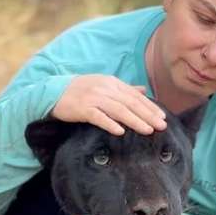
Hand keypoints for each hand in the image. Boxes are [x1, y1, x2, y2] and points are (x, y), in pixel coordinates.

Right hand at [51, 74, 166, 134]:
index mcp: (111, 82)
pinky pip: (98, 117)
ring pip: (118, 110)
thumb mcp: (103, 85)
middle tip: (162, 126)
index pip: (135, 95)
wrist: (53, 92)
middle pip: (130, 103)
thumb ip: (123, 89)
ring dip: (135, 121)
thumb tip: (142, 90)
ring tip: (148, 130)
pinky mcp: (82, 108)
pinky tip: (120, 132)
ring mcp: (93, 98)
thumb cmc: (80, 91)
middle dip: (148, 115)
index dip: (150, 106)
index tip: (162, 117)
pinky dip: (110, 124)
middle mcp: (104, 88)